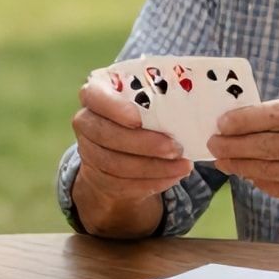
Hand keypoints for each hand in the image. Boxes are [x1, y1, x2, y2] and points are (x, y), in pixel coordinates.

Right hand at [71, 76, 193, 200]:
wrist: (119, 148)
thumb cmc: (139, 113)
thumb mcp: (143, 100)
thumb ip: (156, 97)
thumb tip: (193, 96)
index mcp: (94, 94)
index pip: (94, 96)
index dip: (114, 108)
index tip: (138, 119)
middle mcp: (85, 122)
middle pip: (107, 136)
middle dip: (144, 144)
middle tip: (176, 148)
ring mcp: (88, 152)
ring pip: (116, 164)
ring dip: (154, 167)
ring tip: (183, 165)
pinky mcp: (98, 178)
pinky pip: (124, 184)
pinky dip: (152, 182)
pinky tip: (173, 177)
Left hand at [208, 95, 278, 214]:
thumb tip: (248, 120)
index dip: (245, 120)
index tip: (222, 122)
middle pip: (270, 147)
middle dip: (235, 145)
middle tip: (214, 143)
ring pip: (271, 171)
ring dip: (241, 166)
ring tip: (224, 159)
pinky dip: (260, 181)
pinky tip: (247, 173)